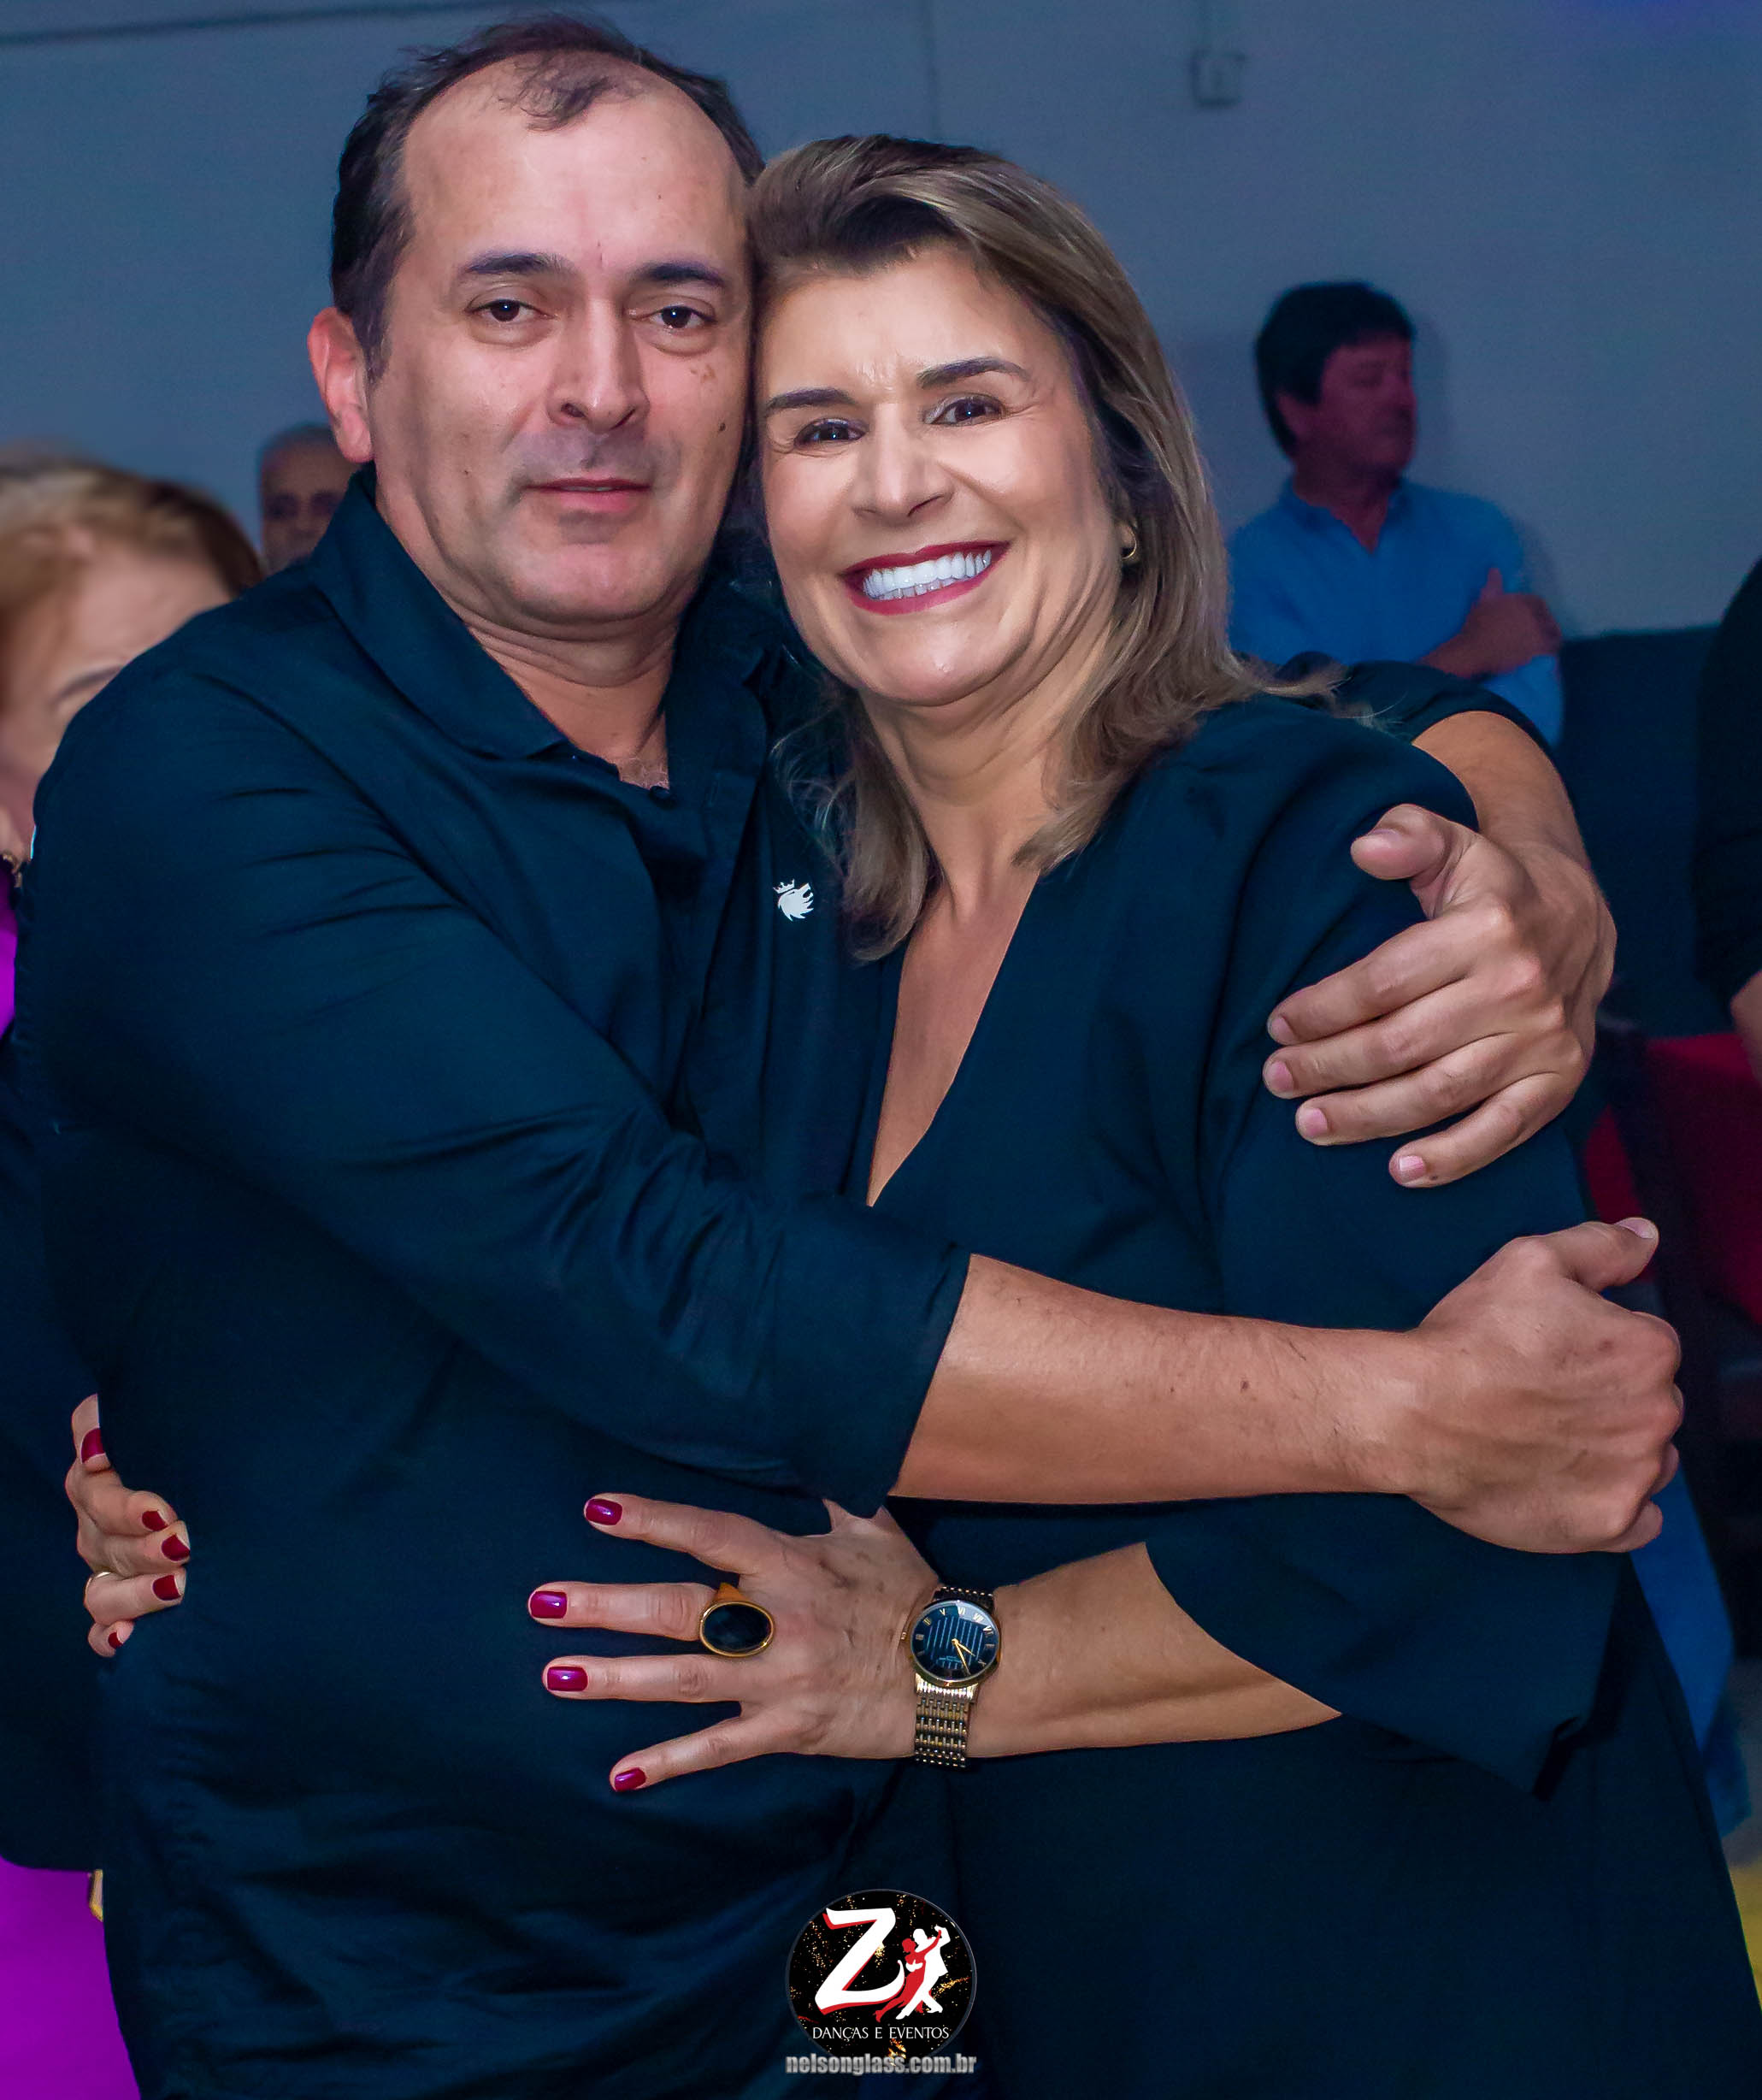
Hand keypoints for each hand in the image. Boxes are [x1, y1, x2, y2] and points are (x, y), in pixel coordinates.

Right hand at [65, 1397, 187, 1656]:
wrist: (223, 1481)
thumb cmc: (189, 1441)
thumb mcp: (162, 1419)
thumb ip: (112, 1420)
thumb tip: (95, 1449)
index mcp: (100, 1480)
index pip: (93, 1491)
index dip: (124, 1506)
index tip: (163, 1511)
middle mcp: (98, 1526)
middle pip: (107, 1544)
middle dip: (147, 1548)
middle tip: (187, 1545)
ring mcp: (107, 1567)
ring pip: (101, 1592)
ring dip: (136, 1594)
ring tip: (178, 1587)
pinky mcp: (120, 1603)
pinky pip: (101, 1628)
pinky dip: (110, 1635)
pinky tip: (128, 1637)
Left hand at [533, 1493, 934, 1790]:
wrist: (960, 1672)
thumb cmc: (911, 1593)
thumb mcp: (872, 1527)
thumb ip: (828, 1487)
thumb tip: (803, 1431)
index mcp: (791, 1564)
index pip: (710, 1534)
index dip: (654, 1521)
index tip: (596, 1509)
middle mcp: (775, 1619)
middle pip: (677, 1609)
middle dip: (606, 1606)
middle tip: (541, 1603)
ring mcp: (778, 1678)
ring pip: (684, 1678)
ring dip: (616, 1677)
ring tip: (555, 1675)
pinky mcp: (788, 1728)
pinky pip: (720, 1748)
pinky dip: (670, 1762)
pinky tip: (621, 1775)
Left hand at [1264, 803, 1611, 1184]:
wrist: (1579, 920)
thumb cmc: (1491, 887)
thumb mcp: (1453, 843)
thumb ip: (1409, 837)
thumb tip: (1365, 847)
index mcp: (1487, 928)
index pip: (1384, 982)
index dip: (1324, 1009)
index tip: (1279, 1025)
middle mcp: (1519, 988)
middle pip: (1402, 1044)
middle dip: (1329, 1066)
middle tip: (1278, 1079)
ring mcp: (1543, 1040)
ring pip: (1440, 1092)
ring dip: (1369, 1116)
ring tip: (1311, 1123)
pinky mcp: (1560, 1081)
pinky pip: (1504, 1130)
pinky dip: (1453, 1157)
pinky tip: (1400, 1169)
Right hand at [1386, 1218, 1680, 1552]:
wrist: (1415, 1415)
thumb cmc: (1470, 1338)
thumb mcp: (1530, 1261)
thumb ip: (1601, 1246)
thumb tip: (1646, 1237)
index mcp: (1649, 1348)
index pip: (1646, 1344)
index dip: (1597, 1344)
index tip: (1552, 1351)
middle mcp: (1658, 1414)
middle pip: (1650, 1403)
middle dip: (1610, 1396)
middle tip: (1542, 1393)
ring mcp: (1635, 1475)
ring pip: (1648, 1459)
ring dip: (1615, 1449)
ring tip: (1548, 1438)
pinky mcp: (1607, 1524)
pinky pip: (1640, 1519)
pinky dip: (1614, 1502)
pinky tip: (1568, 1481)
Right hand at [1430, 569, 1561, 680]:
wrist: (1474, 649)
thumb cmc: (1478, 624)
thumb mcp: (1484, 600)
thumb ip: (1493, 584)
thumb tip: (1494, 569)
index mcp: (1524, 602)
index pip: (1539, 603)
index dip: (1538, 611)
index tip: (1535, 618)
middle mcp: (1535, 617)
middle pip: (1548, 619)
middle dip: (1547, 624)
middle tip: (1541, 632)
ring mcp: (1537, 635)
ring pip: (1553, 635)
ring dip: (1552, 638)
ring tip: (1547, 645)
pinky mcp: (1536, 652)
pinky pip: (1550, 651)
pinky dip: (1550, 653)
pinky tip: (1546, 656)